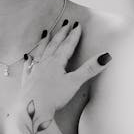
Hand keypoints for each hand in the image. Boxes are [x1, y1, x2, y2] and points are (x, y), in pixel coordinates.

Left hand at [13, 19, 111, 133]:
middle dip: (61, 34)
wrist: (33, 110)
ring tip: (45, 33)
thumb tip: (106, 56)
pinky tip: (27, 57)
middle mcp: (45, 63)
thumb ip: (90, 69)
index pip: (67, 45)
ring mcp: (34, 71)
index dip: (74, 35)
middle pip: (54, 45)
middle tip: (65, 24)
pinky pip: (28, 66)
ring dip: (44, 42)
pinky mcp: (27, 80)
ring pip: (40, 52)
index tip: (77, 25)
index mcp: (57, 62)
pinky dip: (29, 60)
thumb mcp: (75, 82)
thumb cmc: (54, 96)